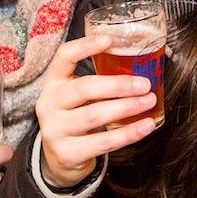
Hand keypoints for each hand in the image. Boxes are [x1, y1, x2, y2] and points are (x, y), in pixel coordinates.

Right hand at [36, 35, 159, 188]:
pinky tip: (145, 126)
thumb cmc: (76, 116)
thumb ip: (99, 81)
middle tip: (144, 84)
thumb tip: (140, 67)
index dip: (85, 46)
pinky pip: (102, 142)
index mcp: (53, 82)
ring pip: (94, 115)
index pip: (64, 56)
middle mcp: (48, 103)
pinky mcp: (66, 153)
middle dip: (118, 85)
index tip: (110, 40)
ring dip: (126, 107)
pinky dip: (128, 133)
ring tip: (148, 101)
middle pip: (84, 88)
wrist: (60, 157)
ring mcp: (54, 130)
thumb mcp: (78, 95)